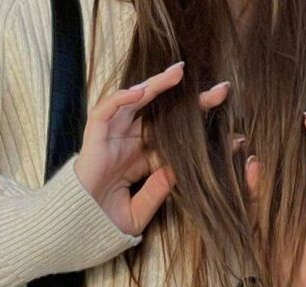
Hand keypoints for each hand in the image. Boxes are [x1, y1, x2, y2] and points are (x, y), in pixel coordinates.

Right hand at [73, 62, 240, 236]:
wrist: (69, 232)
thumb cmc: (101, 224)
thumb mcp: (139, 211)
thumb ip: (160, 189)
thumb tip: (182, 170)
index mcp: (143, 158)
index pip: (177, 139)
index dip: (202, 134)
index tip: (236, 135)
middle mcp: (131, 141)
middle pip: (163, 113)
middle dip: (189, 100)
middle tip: (221, 90)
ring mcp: (113, 136)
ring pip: (137, 101)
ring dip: (157, 85)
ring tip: (180, 73)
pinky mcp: (95, 135)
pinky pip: (107, 110)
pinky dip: (122, 98)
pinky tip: (141, 90)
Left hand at [245, 112, 305, 286]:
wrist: (303, 270)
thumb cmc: (277, 242)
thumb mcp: (256, 210)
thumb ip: (252, 187)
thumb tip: (251, 160)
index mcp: (285, 176)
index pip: (278, 145)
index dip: (263, 133)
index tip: (241, 130)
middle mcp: (305, 171)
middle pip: (298, 137)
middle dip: (282, 122)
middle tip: (263, 112)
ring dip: (305, 121)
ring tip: (289, 111)